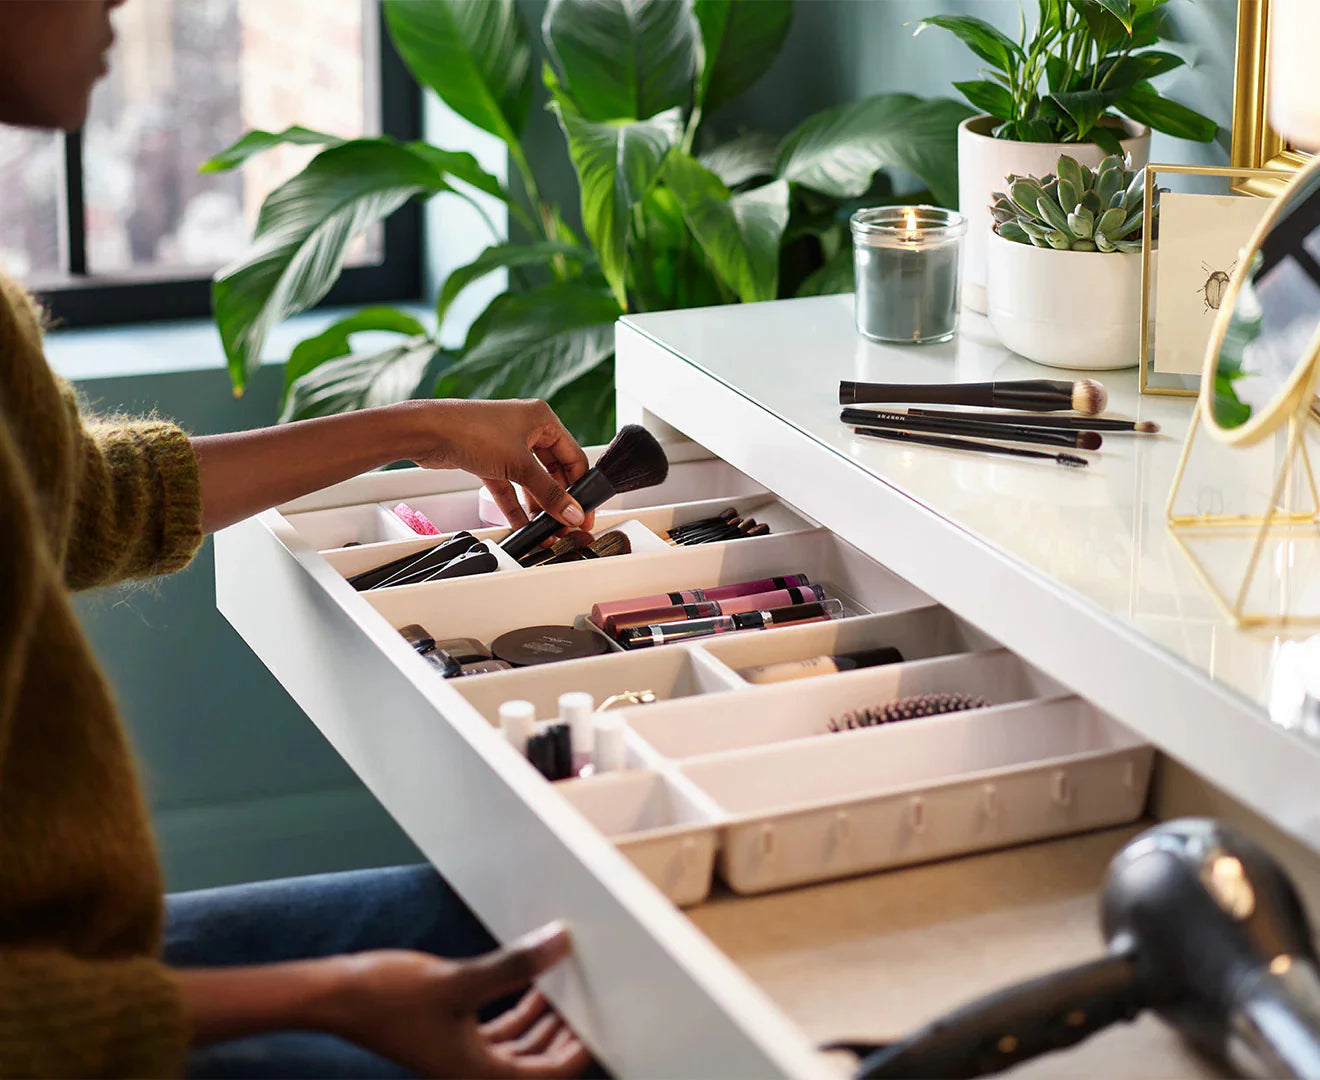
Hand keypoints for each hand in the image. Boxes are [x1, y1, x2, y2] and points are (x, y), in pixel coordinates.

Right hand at [326, 922, 589, 1078]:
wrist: (337, 996)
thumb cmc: (388, 997)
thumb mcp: (460, 980)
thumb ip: (514, 965)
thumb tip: (559, 944)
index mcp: (479, 1074)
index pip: (549, 1075)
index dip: (580, 1051)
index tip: (603, 1022)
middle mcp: (472, 1071)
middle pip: (537, 1063)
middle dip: (565, 1034)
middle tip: (592, 1001)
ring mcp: (460, 1054)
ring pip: (517, 1047)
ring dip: (542, 1021)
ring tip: (565, 986)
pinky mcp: (448, 1033)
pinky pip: (496, 1031)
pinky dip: (517, 1011)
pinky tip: (528, 981)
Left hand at [401, 399, 592, 530]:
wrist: (427, 432)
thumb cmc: (470, 430)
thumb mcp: (518, 465)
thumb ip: (548, 493)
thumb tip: (571, 512)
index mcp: (542, 419)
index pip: (573, 457)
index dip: (580, 486)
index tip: (582, 512)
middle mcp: (527, 430)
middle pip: (553, 471)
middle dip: (558, 499)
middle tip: (565, 524)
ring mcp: (507, 445)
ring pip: (531, 481)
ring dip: (538, 506)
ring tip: (545, 530)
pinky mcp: (490, 460)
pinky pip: (509, 487)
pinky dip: (515, 506)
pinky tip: (522, 525)